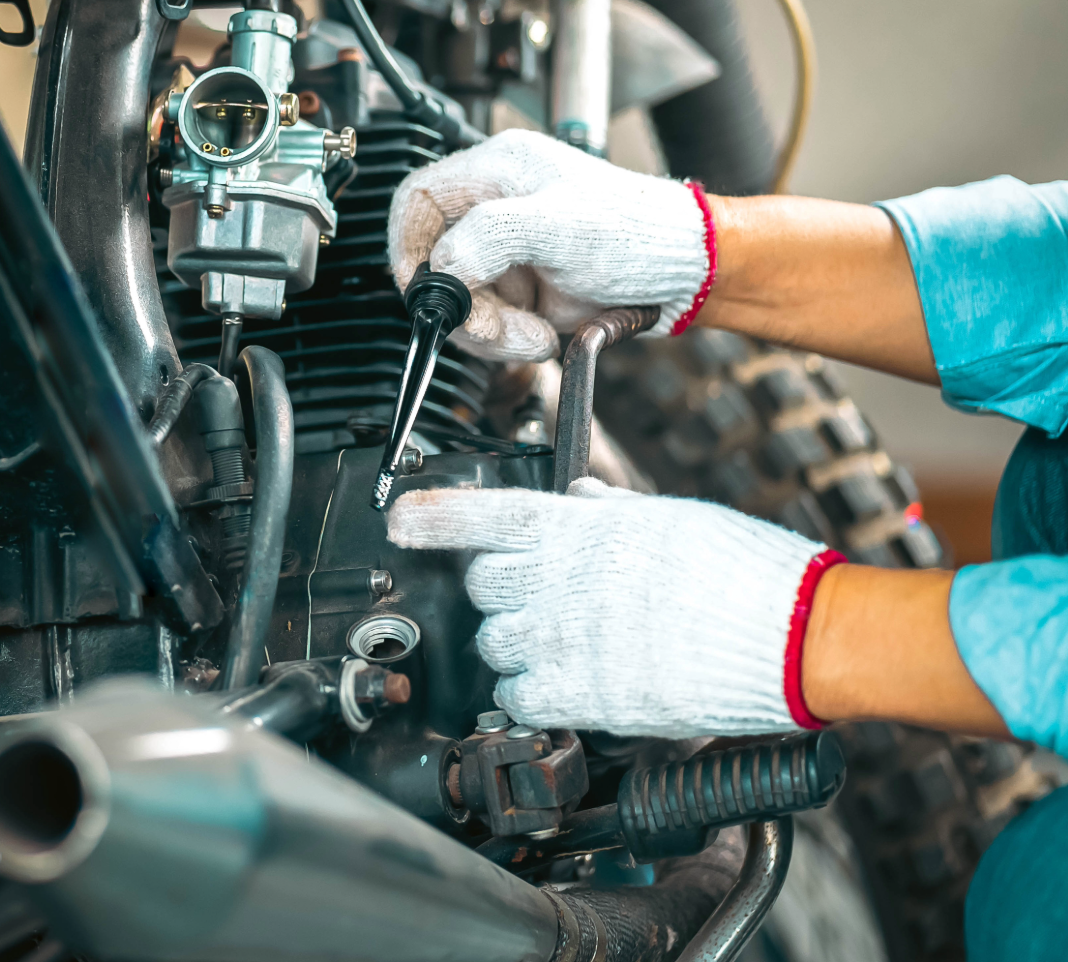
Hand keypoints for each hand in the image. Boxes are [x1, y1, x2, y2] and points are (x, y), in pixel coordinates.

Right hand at [385, 129, 714, 361]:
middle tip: (497, 327)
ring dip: (489, 330)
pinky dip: (507, 339)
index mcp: (498, 169)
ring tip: (534, 332)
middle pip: (437, 263)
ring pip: (459, 300)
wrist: (689, 273)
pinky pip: (488, 321)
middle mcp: (497, 207)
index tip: (425, 290)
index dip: (408, 248)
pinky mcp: (523, 287)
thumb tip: (443, 270)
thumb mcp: (559, 227)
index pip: (417, 201)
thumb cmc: (641, 233)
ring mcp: (509, 251)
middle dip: (463, 307)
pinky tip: (541, 332)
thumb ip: (488, 239)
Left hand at [386, 477, 835, 736]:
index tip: (401, 521)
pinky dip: (531, 695)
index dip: (430, 517)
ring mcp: (568, 641)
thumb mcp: (672, 518)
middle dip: (498, 590)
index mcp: (581, 529)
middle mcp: (562, 581)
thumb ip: (608, 512)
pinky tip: (563, 686)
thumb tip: (576, 497)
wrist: (795, 635)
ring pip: (494, 644)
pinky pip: (520, 698)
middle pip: (481, 585)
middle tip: (538, 596)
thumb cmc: (749, 571)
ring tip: (561, 643)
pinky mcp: (585, 697)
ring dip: (514, 644)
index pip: (481, 514)